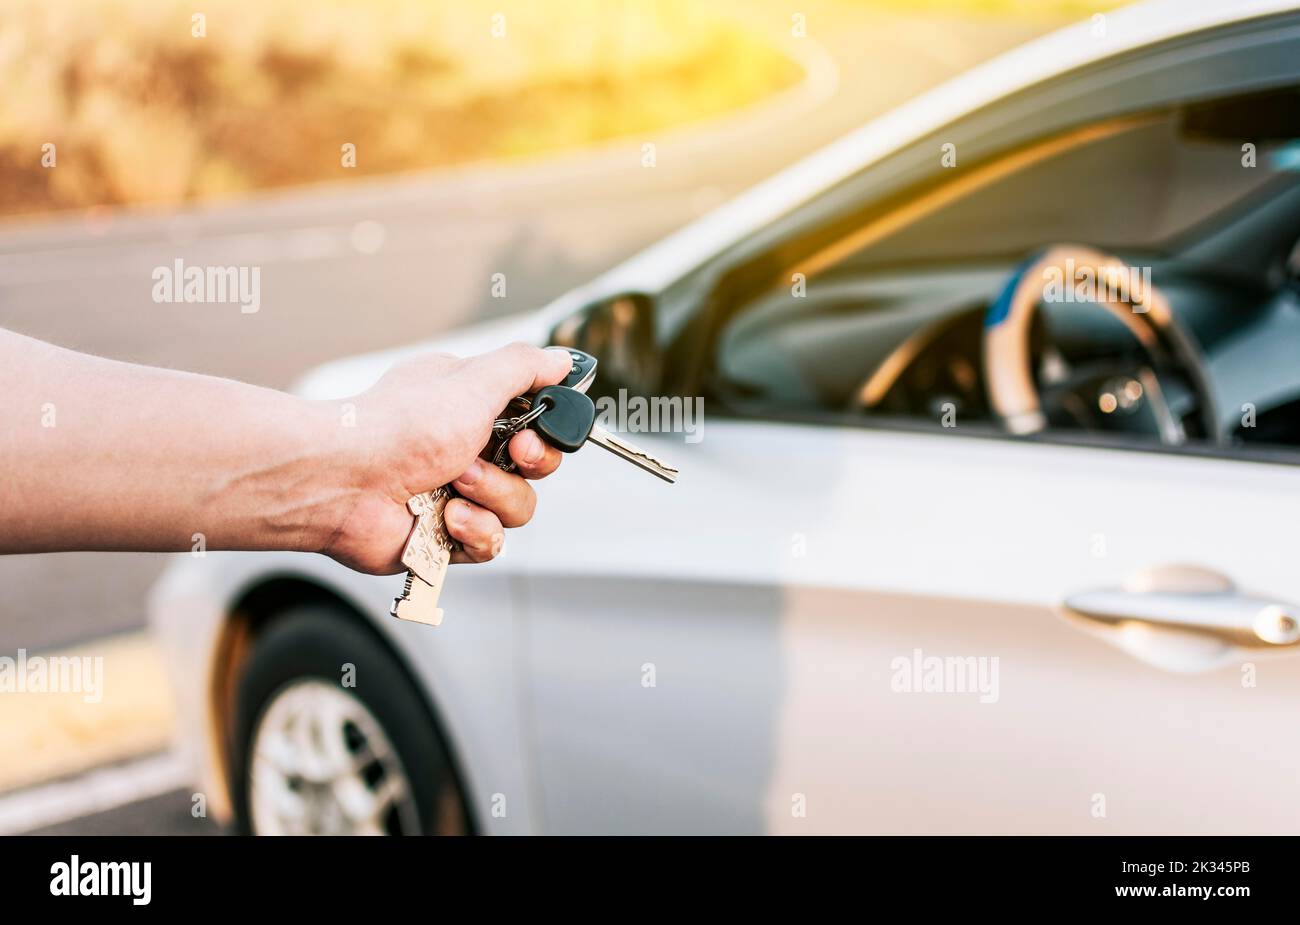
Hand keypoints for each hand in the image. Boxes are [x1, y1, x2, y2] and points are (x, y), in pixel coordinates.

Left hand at [317, 343, 572, 574]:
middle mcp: (466, 448)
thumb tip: (562, 360)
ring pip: (518, 508)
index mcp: (470, 407)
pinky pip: (492, 542)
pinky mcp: (448, 536)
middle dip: (524, 464)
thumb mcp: (472, 380)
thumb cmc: (397, 428)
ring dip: (492, 495)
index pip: (535, 422)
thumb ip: (523, 367)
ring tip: (454, 483)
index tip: (532, 429)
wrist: (345, 483)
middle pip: (535, 468)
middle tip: (504, 454)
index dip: (544, 432)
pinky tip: (445, 516)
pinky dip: (474, 529)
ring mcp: (458, 493)